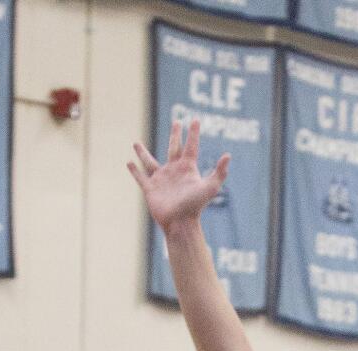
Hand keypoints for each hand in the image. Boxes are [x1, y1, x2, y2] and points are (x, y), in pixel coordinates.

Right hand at [129, 118, 229, 236]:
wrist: (180, 224)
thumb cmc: (195, 206)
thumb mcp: (210, 187)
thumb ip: (219, 172)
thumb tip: (228, 155)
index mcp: (187, 169)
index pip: (191, 146)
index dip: (193, 133)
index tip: (195, 120)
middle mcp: (174, 171)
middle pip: (174, 148)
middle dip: (175, 135)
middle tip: (176, 122)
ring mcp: (161, 180)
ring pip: (150, 161)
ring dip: (142, 152)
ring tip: (135, 143)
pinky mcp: (150, 189)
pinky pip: (140, 177)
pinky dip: (134, 171)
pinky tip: (128, 162)